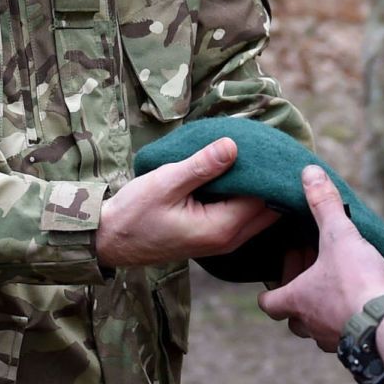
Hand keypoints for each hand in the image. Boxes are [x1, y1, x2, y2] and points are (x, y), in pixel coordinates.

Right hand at [94, 138, 278, 268]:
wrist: (111, 240)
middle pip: (270, 208)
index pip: (265, 196)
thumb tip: (234, 146)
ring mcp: (223, 241)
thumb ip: (202, 166)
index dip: (269, 170)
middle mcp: (229, 239)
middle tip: (271, 146)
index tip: (270, 143)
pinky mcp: (215, 236)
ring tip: (258, 154)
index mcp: (222, 227)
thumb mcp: (166, 183)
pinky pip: (245, 215)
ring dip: (261, 188)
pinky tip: (241, 173)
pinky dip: (249, 196)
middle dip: (272, 180)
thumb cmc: (135, 212)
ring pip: (260, 213)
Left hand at [258, 167, 383, 351]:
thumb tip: (308, 172)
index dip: (272, 288)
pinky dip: (346, 319)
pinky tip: (361, 302)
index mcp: (297, 300)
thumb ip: (324, 205)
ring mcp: (332, 340)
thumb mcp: (339, 236)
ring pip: (317, 328)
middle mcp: (310, 325)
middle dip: (301, 293)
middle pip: (292, 316)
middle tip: (316, 267)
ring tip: (339, 283)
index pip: (268, 303)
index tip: (286, 267)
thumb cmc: (358, 282)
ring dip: (323, 308)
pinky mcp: (357, 346)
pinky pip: (343, 335)